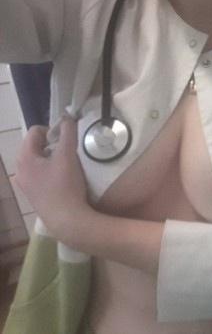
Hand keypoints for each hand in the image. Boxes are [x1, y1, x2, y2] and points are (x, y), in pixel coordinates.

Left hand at [15, 114, 91, 241]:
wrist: (66, 219)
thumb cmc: (65, 185)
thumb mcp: (68, 155)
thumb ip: (68, 132)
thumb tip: (67, 117)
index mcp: (24, 157)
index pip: (35, 131)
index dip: (53, 131)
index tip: (66, 142)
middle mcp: (19, 169)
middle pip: (35, 145)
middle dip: (52, 145)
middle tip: (67, 154)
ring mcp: (24, 183)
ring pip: (37, 160)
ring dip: (51, 158)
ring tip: (66, 167)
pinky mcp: (32, 194)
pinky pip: (38, 173)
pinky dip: (49, 171)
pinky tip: (62, 181)